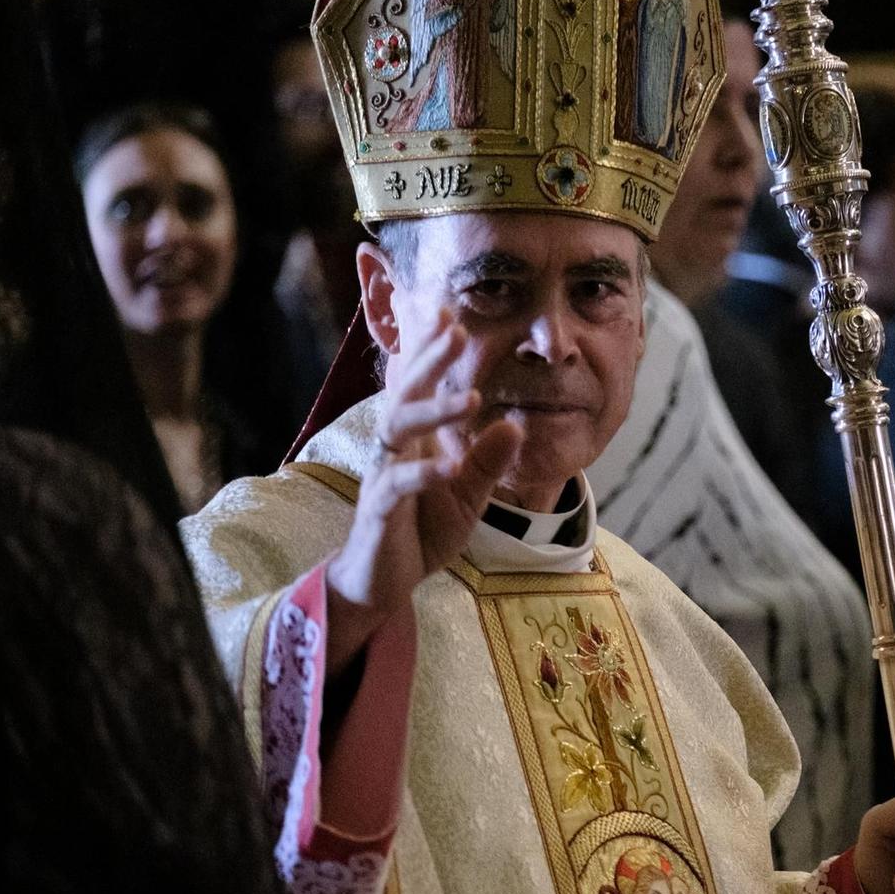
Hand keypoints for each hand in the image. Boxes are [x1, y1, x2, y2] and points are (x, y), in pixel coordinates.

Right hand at [324, 308, 521, 672]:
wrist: (382, 580)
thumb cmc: (421, 531)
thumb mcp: (467, 496)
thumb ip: (487, 462)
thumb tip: (515, 423)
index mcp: (415, 441)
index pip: (423, 386)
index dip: (433, 351)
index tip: (451, 313)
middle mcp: (393, 448)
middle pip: (407, 392)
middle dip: (430, 359)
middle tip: (456, 327)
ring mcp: (382, 475)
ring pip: (398, 429)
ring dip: (435, 411)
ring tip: (473, 397)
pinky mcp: (379, 509)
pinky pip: (398, 484)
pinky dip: (426, 473)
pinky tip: (451, 466)